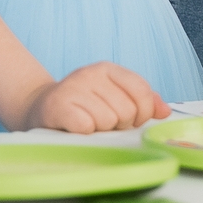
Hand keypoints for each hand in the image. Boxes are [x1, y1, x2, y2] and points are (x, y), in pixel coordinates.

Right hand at [23, 62, 168, 132]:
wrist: (38, 109)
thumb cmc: (83, 107)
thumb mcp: (113, 98)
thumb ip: (143, 102)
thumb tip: (165, 112)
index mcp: (108, 69)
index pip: (142, 91)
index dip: (143, 113)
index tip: (131, 121)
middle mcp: (90, 73)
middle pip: (128, 110)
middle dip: (120, 125)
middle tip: (104, 124)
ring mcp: (73, 88)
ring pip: (108, 120)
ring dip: (101, 131)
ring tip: (89, 126)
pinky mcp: (57, 106)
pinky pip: (86, 127)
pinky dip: (84, 134)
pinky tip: (76, 129)